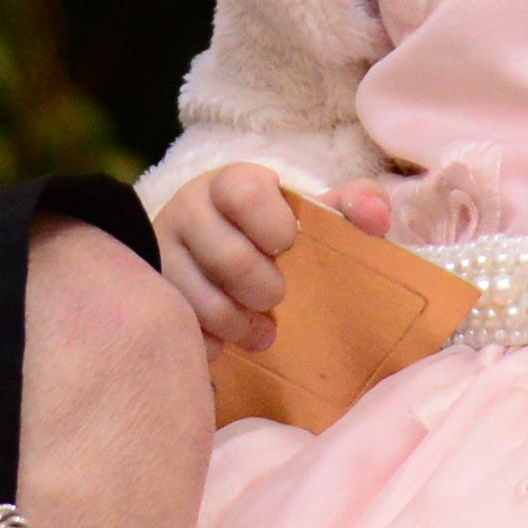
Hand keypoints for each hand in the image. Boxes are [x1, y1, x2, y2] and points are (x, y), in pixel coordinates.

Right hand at [153, 158, 397, 347]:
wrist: (213, 249)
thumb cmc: (272, 231)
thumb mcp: (311, 212)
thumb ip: (353, 204)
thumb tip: (376, 217)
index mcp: (229, 183)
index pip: (244, 191)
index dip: (273, 225)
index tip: (288, 245)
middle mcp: (187, 211)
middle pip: (229, 258)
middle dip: (265, 289)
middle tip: (278, 297)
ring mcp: (162, 254)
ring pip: (203, 303)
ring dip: (243, 325)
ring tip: (261, 327)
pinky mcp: (152, 295)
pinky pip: (185, 332)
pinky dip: (215, 344)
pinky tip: (227, 337)